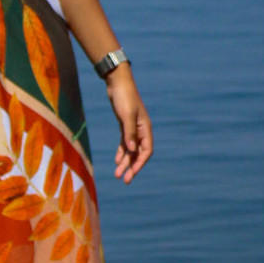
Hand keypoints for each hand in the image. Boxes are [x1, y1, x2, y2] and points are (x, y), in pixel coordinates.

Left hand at [107, 68, 152, 182]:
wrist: (117, 83)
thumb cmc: (124, 97)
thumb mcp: (126, 115)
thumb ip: (129, 133)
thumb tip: (132, 150)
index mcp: (146, 128)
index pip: (146, 151)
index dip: (140, 163)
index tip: (131, 173)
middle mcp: (141, 130)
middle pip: (138, 153)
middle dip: (131, 167)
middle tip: (124, 180)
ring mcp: (133, 128)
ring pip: (131, 150)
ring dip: (125, 162)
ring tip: (117, 174)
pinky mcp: (125, 125)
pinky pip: (125, 143)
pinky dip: (121, 152)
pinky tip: (117, 161)